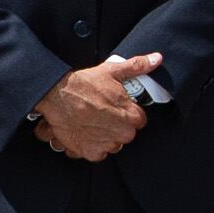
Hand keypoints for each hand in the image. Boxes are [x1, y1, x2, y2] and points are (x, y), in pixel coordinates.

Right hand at [33, 54, 158, 162]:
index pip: (139, 120)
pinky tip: (85, 131)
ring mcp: (106, 145)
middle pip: (126, 133)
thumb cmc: (84, 85)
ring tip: (92, 121)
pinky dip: (91, 145)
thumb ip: (137, 66)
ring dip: (105, 136)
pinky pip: (97, 153)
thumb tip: (156, 59)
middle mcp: (121, 134)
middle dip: (117, 125)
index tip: (118, 108)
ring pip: (112, 144)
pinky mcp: (90, 152)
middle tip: (103, 113)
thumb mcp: (113, 71)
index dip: (128, 113)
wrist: (57, 96)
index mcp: (131, 116)